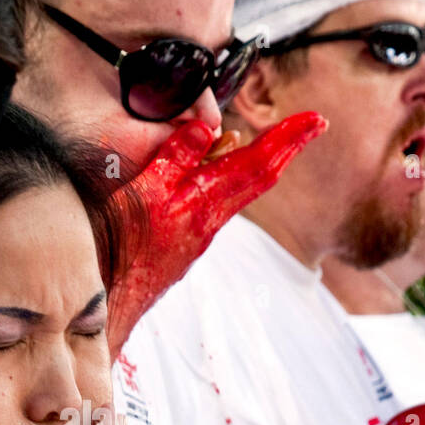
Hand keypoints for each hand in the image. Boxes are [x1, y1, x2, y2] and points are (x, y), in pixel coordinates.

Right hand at [105, 111, 326, 356]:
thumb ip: (174, 159)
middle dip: (285, 147)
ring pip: (236, 191)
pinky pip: (214, 205)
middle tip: (311, 125)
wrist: (108, 304)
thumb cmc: (120, 250)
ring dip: (256, 162)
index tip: (316, 120)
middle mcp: (210, 221)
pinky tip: (217, 173)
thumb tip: (205, 128)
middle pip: (258, 178)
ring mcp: (198, 237)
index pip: (258, 164)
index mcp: (205, 203)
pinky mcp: (183, 246)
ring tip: (269, 140)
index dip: (288, 139)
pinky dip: (226, 180)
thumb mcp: (143, 192)